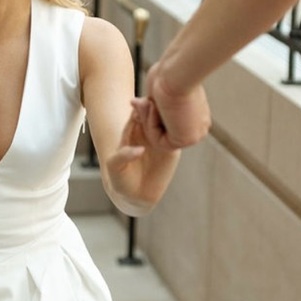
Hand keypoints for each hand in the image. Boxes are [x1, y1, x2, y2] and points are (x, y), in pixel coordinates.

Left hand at [103, 98, 180, 213]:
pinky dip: (182, 134)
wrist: (135, 194)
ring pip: (169, 124)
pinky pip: (178, 138)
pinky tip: (185, 131)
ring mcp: (162, 139)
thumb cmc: (121, 177)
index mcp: (133, 128)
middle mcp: (149, 130)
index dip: (142, 108)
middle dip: (159, 111)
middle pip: (156, 114)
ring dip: (172, 121)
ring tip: (173, 121)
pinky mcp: (173, 149)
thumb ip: (123, 155)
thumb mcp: (115, 166)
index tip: (145, 106)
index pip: (139, 112)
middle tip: (161, 112)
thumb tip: (140, 149)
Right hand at [143, 60, 210, 149]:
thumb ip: (151, 102)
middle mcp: (198, 126)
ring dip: (148, 120)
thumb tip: (135, 104)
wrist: (177, 72)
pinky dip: (151, 126)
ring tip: (149, 102)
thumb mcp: (158, 90)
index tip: (141, 101)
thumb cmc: (169, 73)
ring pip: (161, 139)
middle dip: (147, 118)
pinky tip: (155, 108)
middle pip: (165, 134)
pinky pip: (160, 142)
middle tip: (137, 101)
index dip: (151, 116)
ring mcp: (195, 135)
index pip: (169, 126)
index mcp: (197, 115)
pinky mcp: (188, 140)